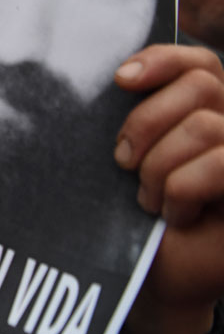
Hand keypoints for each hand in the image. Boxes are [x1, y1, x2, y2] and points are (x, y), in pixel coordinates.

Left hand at [113, 44, 223, 333]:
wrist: (152, 273)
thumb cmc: (133, 212)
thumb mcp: (130, 155)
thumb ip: (134, 114)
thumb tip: (120, 74)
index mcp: (207, 110)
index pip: (197, 62)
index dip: (162, 60)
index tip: (119, 80)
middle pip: (200, 85)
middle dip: (147, 122)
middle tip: (122, 161)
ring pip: (204, 127)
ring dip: (160, 166)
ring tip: (147, 198)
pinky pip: (218, 166)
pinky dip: (182, 192)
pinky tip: (174, 215)